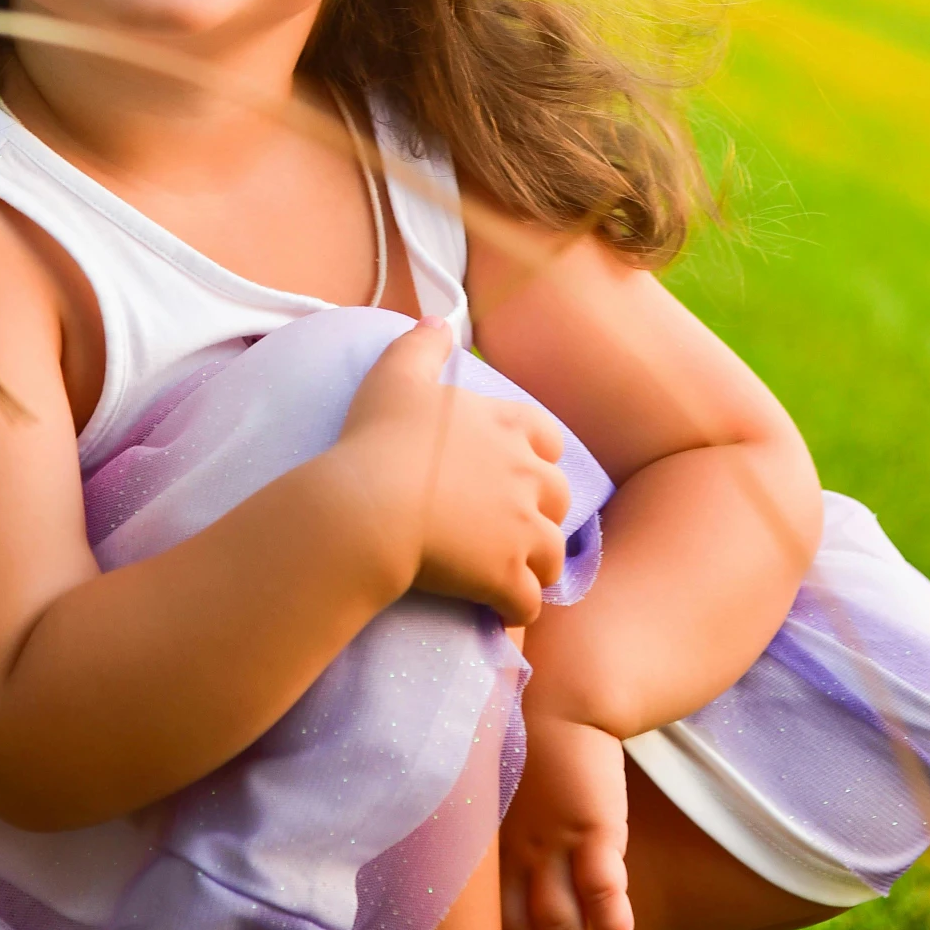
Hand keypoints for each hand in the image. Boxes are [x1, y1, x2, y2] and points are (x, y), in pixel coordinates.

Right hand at [334, 320, 569, 624]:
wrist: (370, 507)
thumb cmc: (380, 438)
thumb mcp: (396, 375)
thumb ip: (422, 344)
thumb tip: (438, 320)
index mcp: (507, 427)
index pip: (549, 439)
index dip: (536, 456)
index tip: (513, 471)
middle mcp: (526, 476)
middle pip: (559, 499)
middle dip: (541, 515)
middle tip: (509, 528)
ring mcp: (522, 529)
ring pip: (551, 554)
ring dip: (533, 565)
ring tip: (506, 575)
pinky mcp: (507, 576)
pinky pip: (528, 601)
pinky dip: (514, 607)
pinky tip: (495, 609)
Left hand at [500, 709, 634, 929]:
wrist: (560, 693)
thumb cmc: (536, 744)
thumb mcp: (511, 796)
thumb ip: (512, 841)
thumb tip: (516, 881)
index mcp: (498, 850)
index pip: (494, 925)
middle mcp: (520, 853)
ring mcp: (555, 841)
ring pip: (563, 922)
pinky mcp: (592, 826)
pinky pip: (602, 887)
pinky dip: (613, 929)